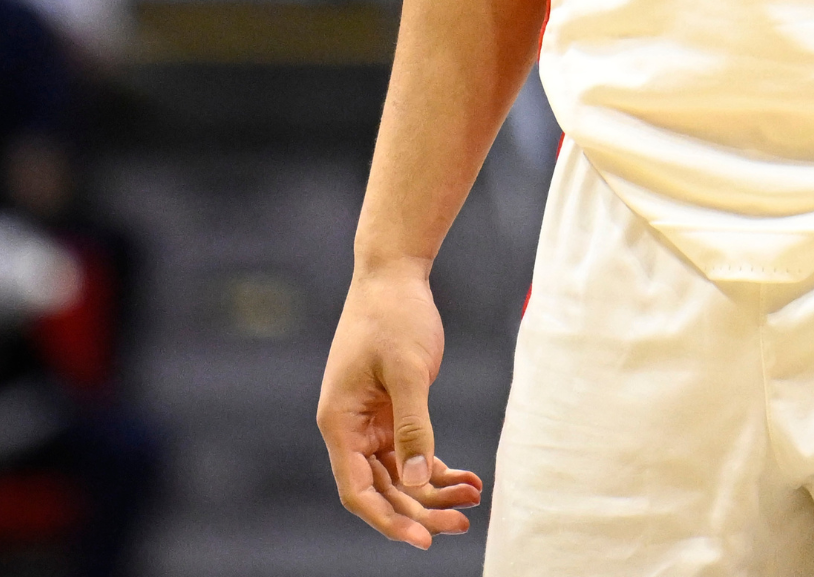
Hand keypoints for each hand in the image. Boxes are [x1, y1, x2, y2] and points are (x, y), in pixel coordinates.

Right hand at [316, 262, 482, 547]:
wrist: (394, 274)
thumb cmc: (393, 315)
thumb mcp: (408, 370)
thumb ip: (414, 427)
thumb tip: (419, 481)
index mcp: (340, 423)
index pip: (357, 491)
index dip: (388, 519)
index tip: (422, 540)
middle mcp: (351, 429)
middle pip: (382, 489)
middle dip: (421, 510)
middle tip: (461, 523)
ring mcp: (371, 423)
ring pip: (400, 475)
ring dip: (434, 491)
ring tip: (473, 500)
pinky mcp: (392, 413)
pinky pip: (413, 454)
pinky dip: (438, 468)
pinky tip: (468, 480)